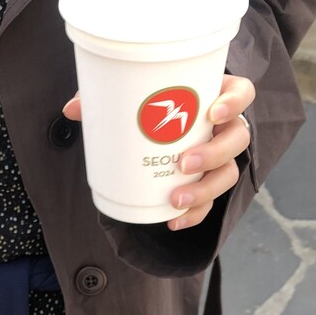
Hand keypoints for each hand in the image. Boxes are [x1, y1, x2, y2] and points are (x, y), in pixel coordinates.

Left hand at [61, 74, 254, 229]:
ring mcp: (220, 157)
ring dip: (205, 189)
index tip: (212, 113)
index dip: (234, 102)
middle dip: (214, 153)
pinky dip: (194, 214)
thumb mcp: (129, 95)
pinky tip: (173, 221)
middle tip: (184, 163)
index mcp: (215, 95)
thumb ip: (107, 96)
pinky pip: (210, 202)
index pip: (242, 93)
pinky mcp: (208, 182)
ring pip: (229, 173)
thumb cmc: (149, 102)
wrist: (154, 128)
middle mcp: (225, 127)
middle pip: (238, 139)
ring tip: (176, 199)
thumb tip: (73, 109)